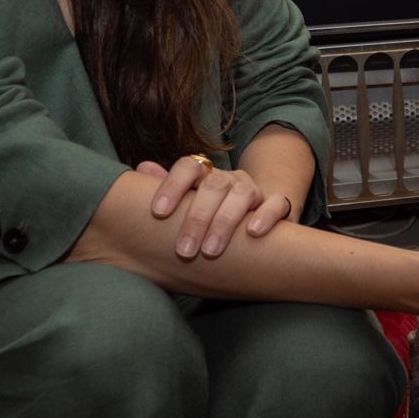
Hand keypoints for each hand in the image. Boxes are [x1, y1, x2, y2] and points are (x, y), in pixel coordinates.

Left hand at [138, 156, 294, 259]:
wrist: (253, 218)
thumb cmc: (209, 215)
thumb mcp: (187, 203)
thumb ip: (166, 187)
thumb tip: (142, 168)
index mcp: (205, 175)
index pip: (189, 166)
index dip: (172, 185)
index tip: (158, 212)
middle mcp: (229, 178)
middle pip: (214, 185)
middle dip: (197, 218)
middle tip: (183, 250)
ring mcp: (254, 190)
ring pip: (242, 194)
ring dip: (225, 222)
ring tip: (211, 251)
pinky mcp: (276, 205)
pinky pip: (276, 204)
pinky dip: (265, 216)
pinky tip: (252, 233)